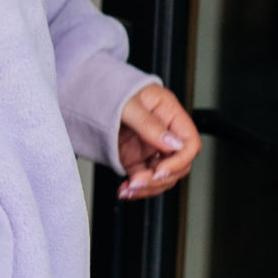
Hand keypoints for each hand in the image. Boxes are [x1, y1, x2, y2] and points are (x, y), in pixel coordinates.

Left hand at [117, 83, 199, 199]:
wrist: (87, 91)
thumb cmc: (110, 87)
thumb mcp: (129, 103)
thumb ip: (150, 124)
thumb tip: (172, 143)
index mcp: (169, 114)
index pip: (189, 142)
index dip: (180, 160)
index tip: (161, 169)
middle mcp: (163, 133)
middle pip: (177, 165)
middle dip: (160, 178)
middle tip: (140, 181)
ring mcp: (150, 147)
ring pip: (161, 176)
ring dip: (147, 187)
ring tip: (129, 189)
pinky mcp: (135, 158)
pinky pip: (142, 178)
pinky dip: (135, 188)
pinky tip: (125, 190)